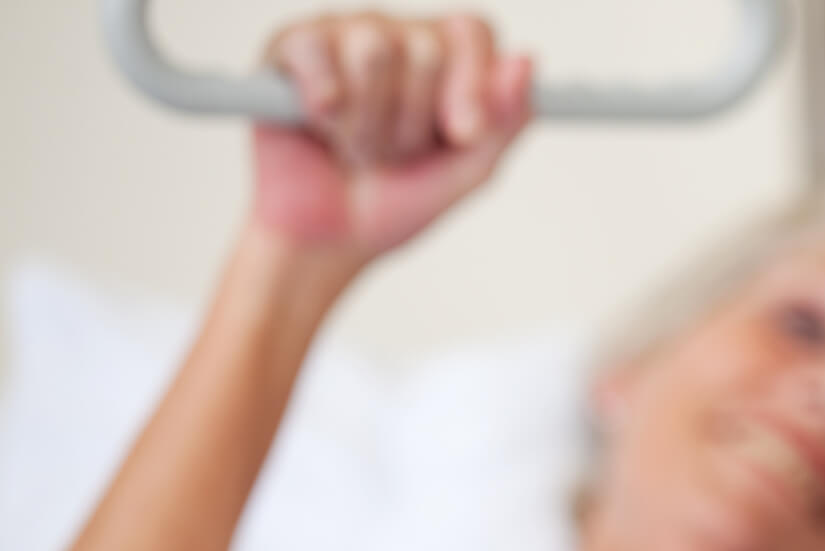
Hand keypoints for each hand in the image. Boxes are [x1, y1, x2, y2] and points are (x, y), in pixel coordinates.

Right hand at [253, 12, 532, 258]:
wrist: (330, 239)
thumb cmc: (397, 200)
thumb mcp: (467, 170)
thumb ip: (504, 119)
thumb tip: (526, 60)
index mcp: (445, 58)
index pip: (473, 31)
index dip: (471, 84)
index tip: (461, 136)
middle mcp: (396, 35)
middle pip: (426, 48)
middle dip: (414, 122)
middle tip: (394, 154)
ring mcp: (342, 33)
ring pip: (375, 50)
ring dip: (370, 123)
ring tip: (357, 149)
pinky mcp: (292, 45)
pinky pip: (317, 54)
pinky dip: (326, 107)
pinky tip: (319, 126)